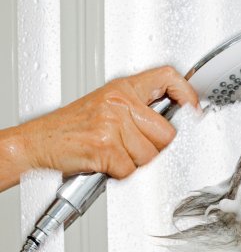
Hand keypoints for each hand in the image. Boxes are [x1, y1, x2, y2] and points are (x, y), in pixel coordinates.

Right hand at [14, 66, 198, 178]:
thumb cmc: (71, 127)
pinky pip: (130, 170)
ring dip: (133, 162)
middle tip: (129, 146)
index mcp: (122, 90)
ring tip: (113, 152)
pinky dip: (118, 173)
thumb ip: (138, 109)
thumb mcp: (106, 106)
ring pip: (150, 156)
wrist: (37, 142)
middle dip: (152, 148)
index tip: (193, 108)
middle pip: (166, 134)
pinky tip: (103, 161)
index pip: (166, 77)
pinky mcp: (105, 147)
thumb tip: (174, 119)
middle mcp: (119, 103)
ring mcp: (112, 124)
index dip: (186, 93)